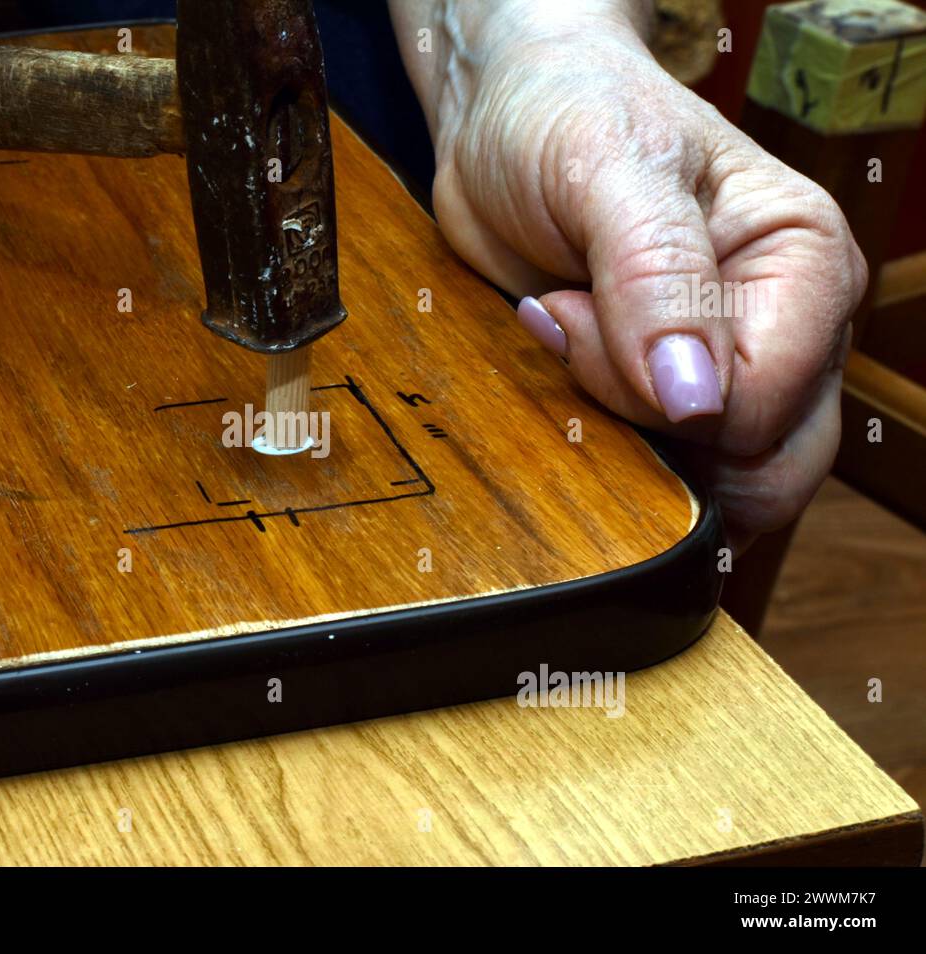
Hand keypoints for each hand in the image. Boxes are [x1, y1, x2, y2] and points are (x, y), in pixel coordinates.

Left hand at [390, 0, 865, 546]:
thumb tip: (696, 399)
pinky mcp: (666, 398)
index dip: (654, 388)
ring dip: (620, 445)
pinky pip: (657, 473)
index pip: (762, 401)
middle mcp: (787, 330)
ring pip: (713, 482)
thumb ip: (655, 276)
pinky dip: (599, 447)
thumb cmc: (564, 115)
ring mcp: (730, 372)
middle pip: (759, 463)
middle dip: (649, 431)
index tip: (573, 312)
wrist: (505, 119)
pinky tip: (559, 369)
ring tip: (562, 346)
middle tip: (567, 339)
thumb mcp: (605, 170)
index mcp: (803, 264)